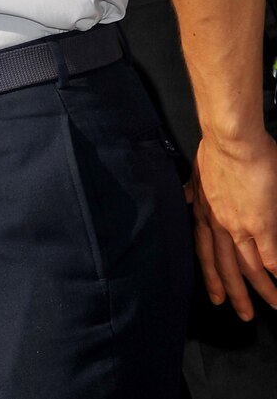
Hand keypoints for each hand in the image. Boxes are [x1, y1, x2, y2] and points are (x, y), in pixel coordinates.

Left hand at [191, 132, 276, 319]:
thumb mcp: (196, 172)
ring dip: (261, 290)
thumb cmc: (216, 150)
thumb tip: (186, 195)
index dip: (209, 273)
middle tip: (241, 314)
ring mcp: (239, 226)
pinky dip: (276, 274)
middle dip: (233, 292)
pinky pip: (271, 258)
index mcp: (202, 211)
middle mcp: (217, 224)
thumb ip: (193, 189)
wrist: (230, 140)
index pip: (203, 250)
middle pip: (225, 266)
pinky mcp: (262, 224)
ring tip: (273, 307)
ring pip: (249, 267)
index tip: (214, 293)